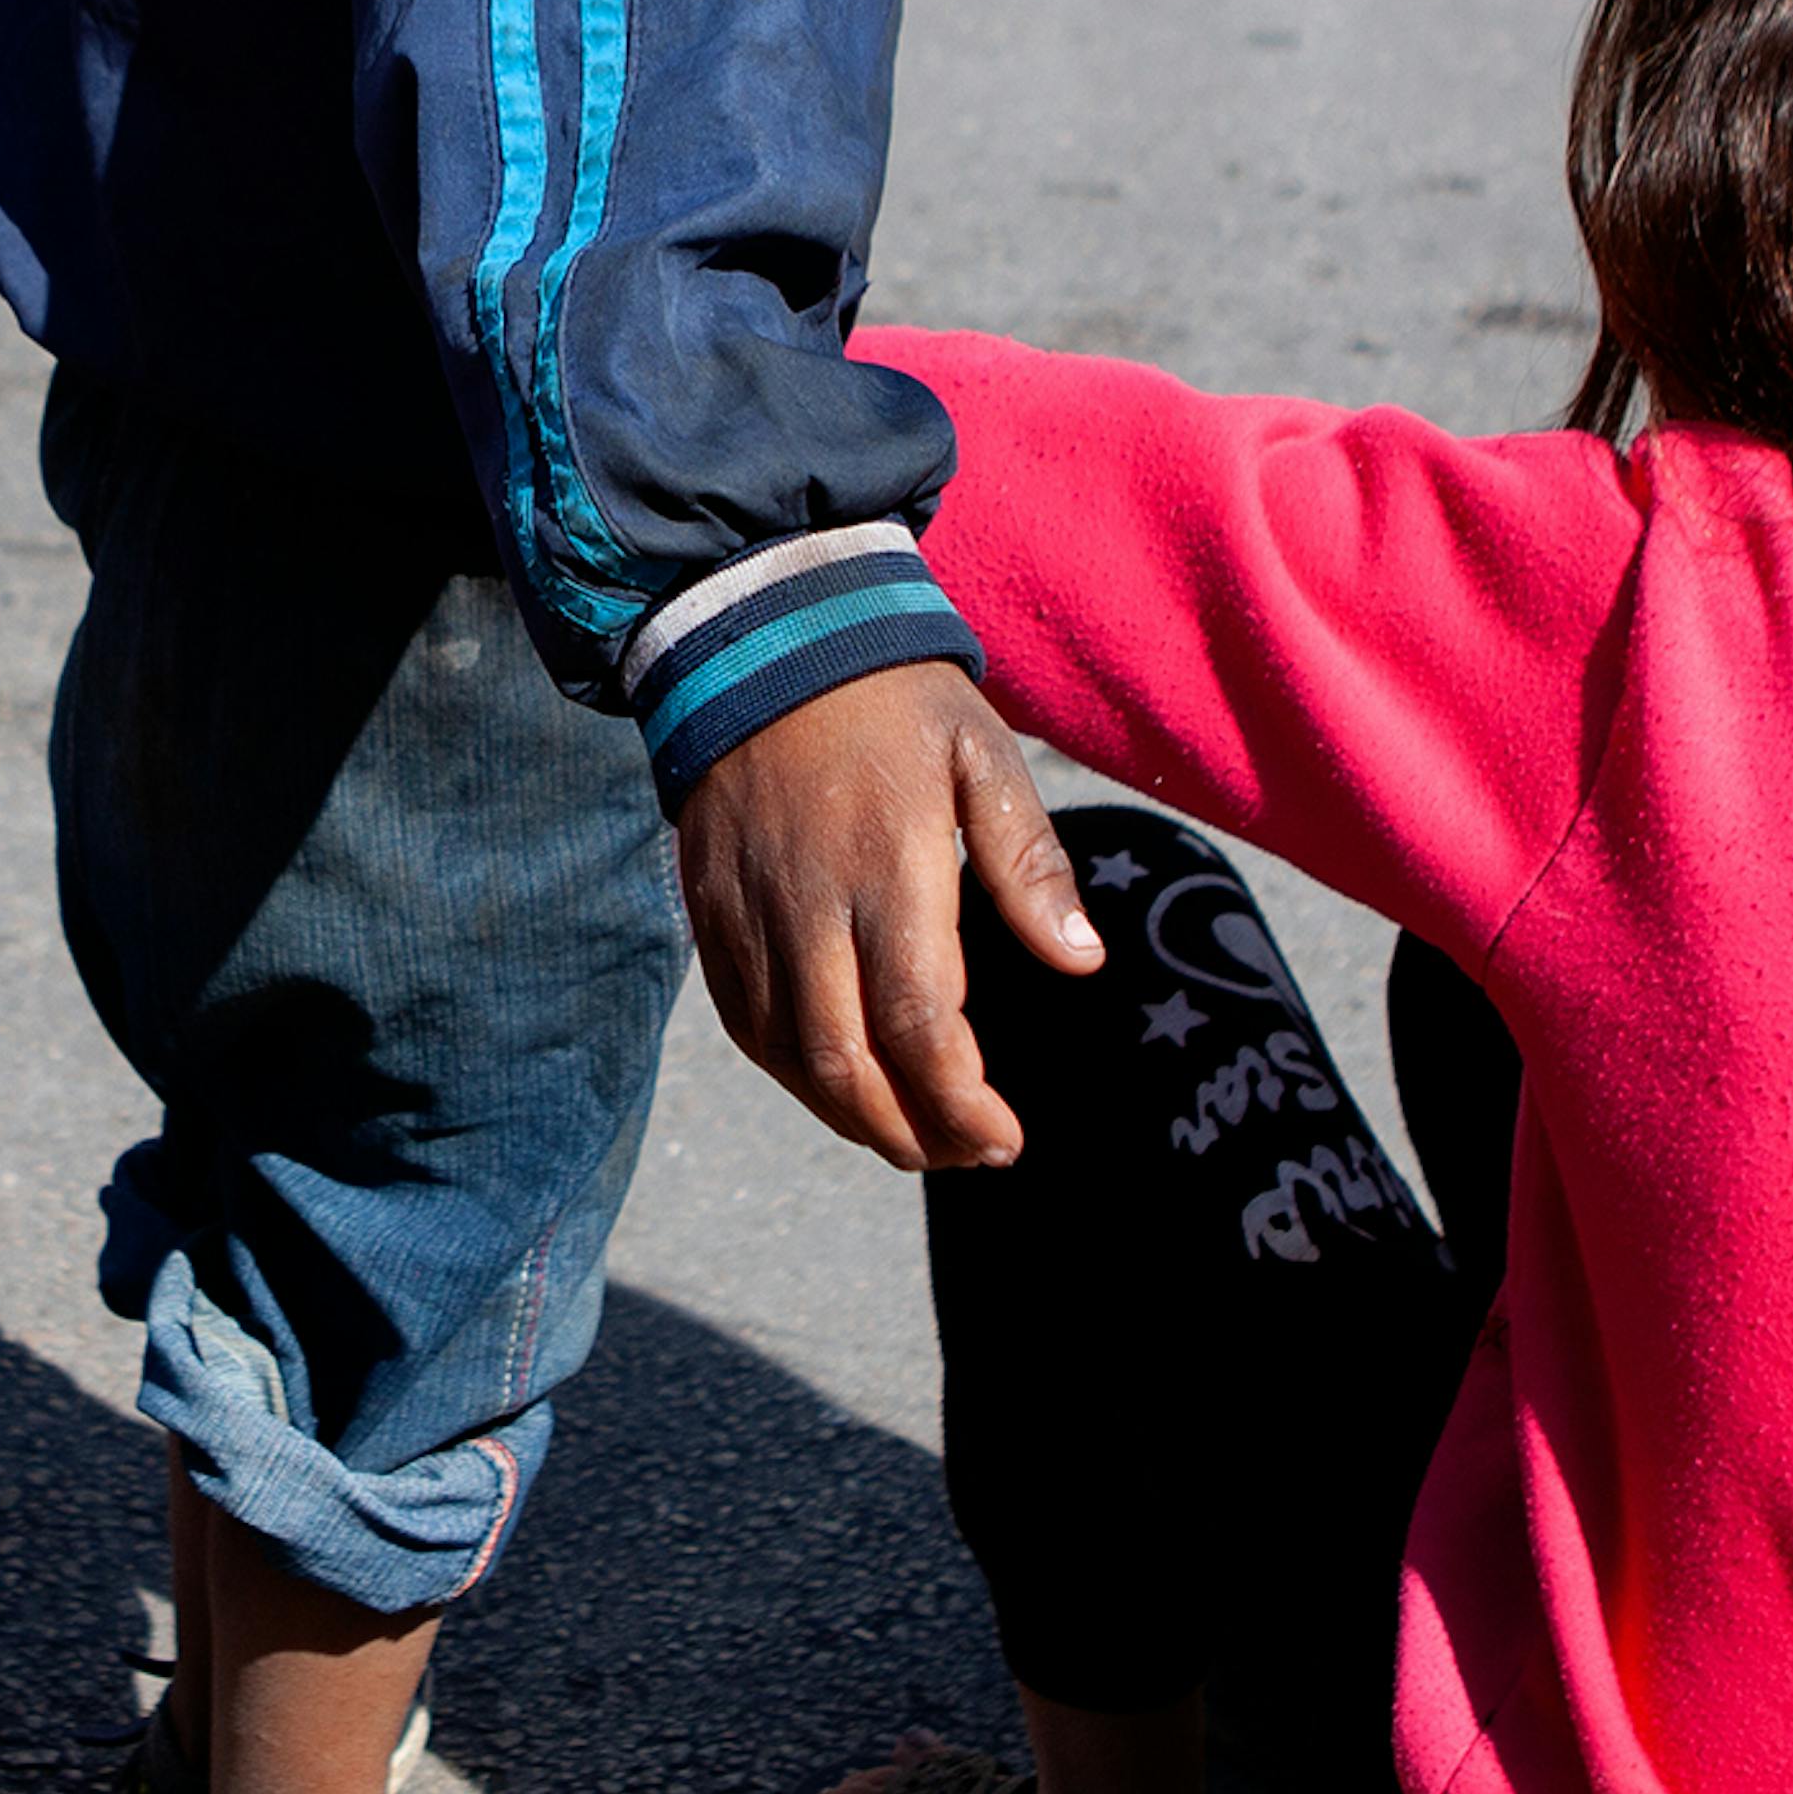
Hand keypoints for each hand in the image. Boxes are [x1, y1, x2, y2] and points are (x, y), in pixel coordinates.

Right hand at [669, 659, 1097, 1173]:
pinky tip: (838, 1086)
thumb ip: (1030, 865)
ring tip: (912, 1138)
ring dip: (850, 1117)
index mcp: (888, 868)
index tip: (1005, 1136)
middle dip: (910, 1133)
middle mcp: (808, 903)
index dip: (961, 1102)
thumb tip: (1083, 962)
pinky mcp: (710, 911)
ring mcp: (749, 911)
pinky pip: (743, 1021)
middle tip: (965, 1155)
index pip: (920, 1024)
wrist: (758, 638)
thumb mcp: (984, 755)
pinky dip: (791, 1073)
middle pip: (845, 1064)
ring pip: (788, 1057)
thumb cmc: (893, 699)